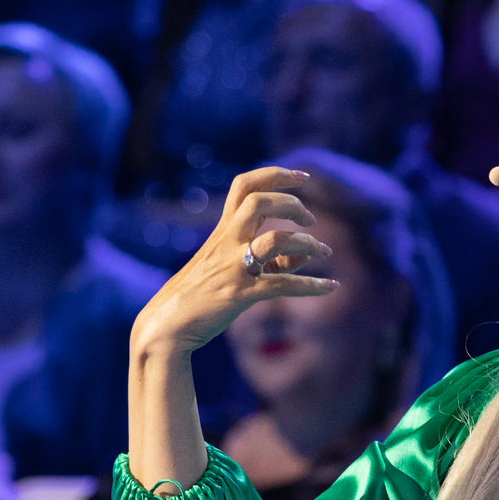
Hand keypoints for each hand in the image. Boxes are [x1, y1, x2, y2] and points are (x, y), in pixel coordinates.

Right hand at [129, 166, 340, 362]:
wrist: (167, 324)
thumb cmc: (200, 294)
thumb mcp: (233, 268)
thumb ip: (273, 259)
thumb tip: (307, 254)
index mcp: (223, 231)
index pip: (244, 186)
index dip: (275, 174)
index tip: (302, 177)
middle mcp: (227, 242)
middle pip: (258, 202)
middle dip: (292, 203)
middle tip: (311, 221)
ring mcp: (233, 267)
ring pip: (275, 239)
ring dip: (306, 243)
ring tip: (324, 252)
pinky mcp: (241, 294)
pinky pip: (283, 285)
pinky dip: (312, 285)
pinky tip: (331, 286)